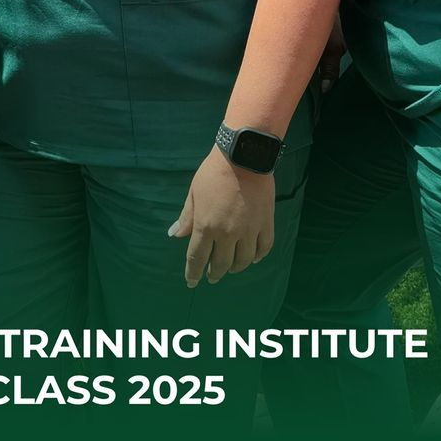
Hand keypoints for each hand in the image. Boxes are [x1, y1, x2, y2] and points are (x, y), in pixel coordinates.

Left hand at [169, 146, 274, 287]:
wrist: (243, 157)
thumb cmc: (213, 173)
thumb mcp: (194, 194)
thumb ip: (187, 217)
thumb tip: (175, 235)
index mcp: (206, 226)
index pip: (197, 258)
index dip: (193, 273)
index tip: (192, 282)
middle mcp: (228, 233)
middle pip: (221, 264)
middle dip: (214, 273)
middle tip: (212, 277)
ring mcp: (249, 230)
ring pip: (243, 260)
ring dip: (236, 268)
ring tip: (231, 268)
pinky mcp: (266, 224)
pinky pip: (263, 248)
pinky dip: (258, 256)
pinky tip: (253, 258)